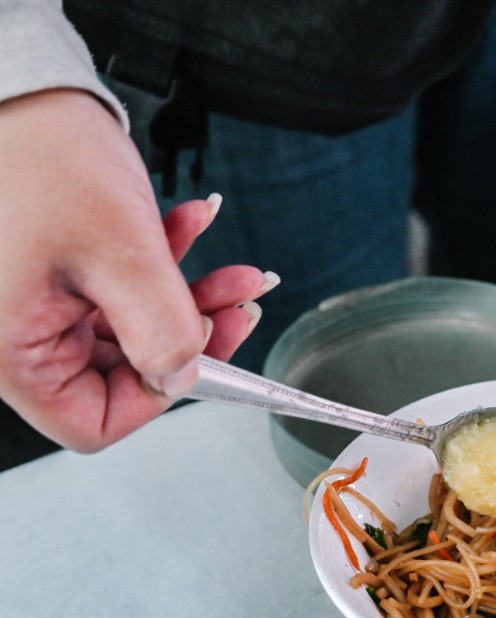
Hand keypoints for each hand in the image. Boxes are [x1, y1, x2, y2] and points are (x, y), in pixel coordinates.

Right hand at [0, 89, 272, 450]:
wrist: (18, 84)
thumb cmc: (39, 156)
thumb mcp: (120, 253)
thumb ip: (160, 330)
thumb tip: (183, 377)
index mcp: (14, 350)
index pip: (92, 422)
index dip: (157, 399)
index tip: (201, 361)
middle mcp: (19, 334)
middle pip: (124, 370)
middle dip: (191, 333)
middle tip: (240, 305)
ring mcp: (40, 300)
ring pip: (134, 324)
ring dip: (191, 294)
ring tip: (237, 269)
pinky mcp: (60, 268)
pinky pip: (121, 284)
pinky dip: (164, 260)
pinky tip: (195, 224)